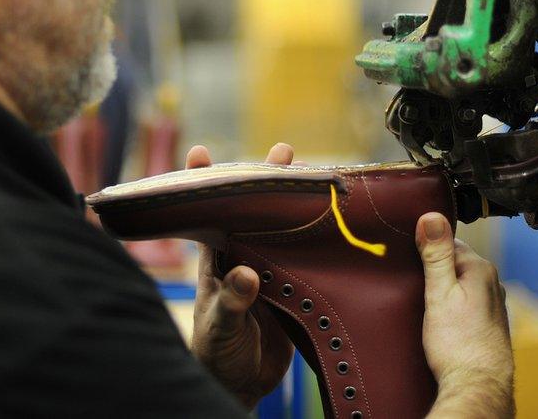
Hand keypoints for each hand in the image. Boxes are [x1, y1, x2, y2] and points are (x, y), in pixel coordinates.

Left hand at [186, 143, 296, 408]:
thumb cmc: (217, 353)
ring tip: (316, 174)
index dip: (202, 184)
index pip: (207, 217)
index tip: (201, 153)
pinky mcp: (293, 290)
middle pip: (253, 213)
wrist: (240, 384)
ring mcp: (269, 272)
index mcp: (217, 262)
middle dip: (265, 180)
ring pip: (282, 231)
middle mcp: (243, 259)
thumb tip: (246, 274)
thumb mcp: (220, 326)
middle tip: (283, 151)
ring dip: (295, 205)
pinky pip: (305, 260)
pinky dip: (317, 243)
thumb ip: (231, 301)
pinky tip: (336, 223)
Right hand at [415, 213, 514, 417]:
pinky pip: (464, 300)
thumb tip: (432, 216)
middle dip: (433, 267)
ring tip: (423, 299)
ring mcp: (491, 304)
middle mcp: (491, 283)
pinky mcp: (486, 322)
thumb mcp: (439, 293)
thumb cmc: (458, 345)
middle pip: (454, 261)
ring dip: (442, 286)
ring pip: (459, 282)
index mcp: (480, 269)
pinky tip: (438, 316)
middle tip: (412, 280)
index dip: (425, 246)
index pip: (448, 241)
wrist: (477, 385)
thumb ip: (436, 254)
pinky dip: (450, 302)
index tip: (408, 256)